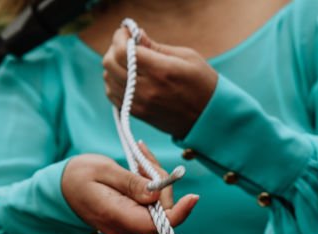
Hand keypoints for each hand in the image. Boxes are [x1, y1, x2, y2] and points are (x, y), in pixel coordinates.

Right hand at [62, 154, 197, 233]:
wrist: (60, 189)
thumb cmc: (78, 176)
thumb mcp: (103, 171)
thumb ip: (131, 183)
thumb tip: (156, 196)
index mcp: (118, 217)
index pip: (157, 225)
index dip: (179, 213)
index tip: (193, 196)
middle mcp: (126, 228)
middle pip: (162, 211)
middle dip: (161, 182)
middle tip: (143, 155)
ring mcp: (129, 227)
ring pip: (158, 206)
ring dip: (155, 181)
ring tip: (137, 158)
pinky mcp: (131, 221)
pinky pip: (150, 205)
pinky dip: (149, 186)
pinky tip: (137, 168)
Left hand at [103, 28, 217, 137]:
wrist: (209, 118)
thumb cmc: (203, 83)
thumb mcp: (187, 57)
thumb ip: (156, 47)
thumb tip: (136, 35)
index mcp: (160, 71)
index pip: (122, 51)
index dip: (120, 37)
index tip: (126, 32)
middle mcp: (146, 89)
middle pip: (110, 64)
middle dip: (114, 49)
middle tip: (127, 45)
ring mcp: (140, 104)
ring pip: (108, 79)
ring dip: (113, 66)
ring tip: (128, 61)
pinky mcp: (138, 114)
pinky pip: (113, 95)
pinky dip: (114, 82)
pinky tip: (127, 77)